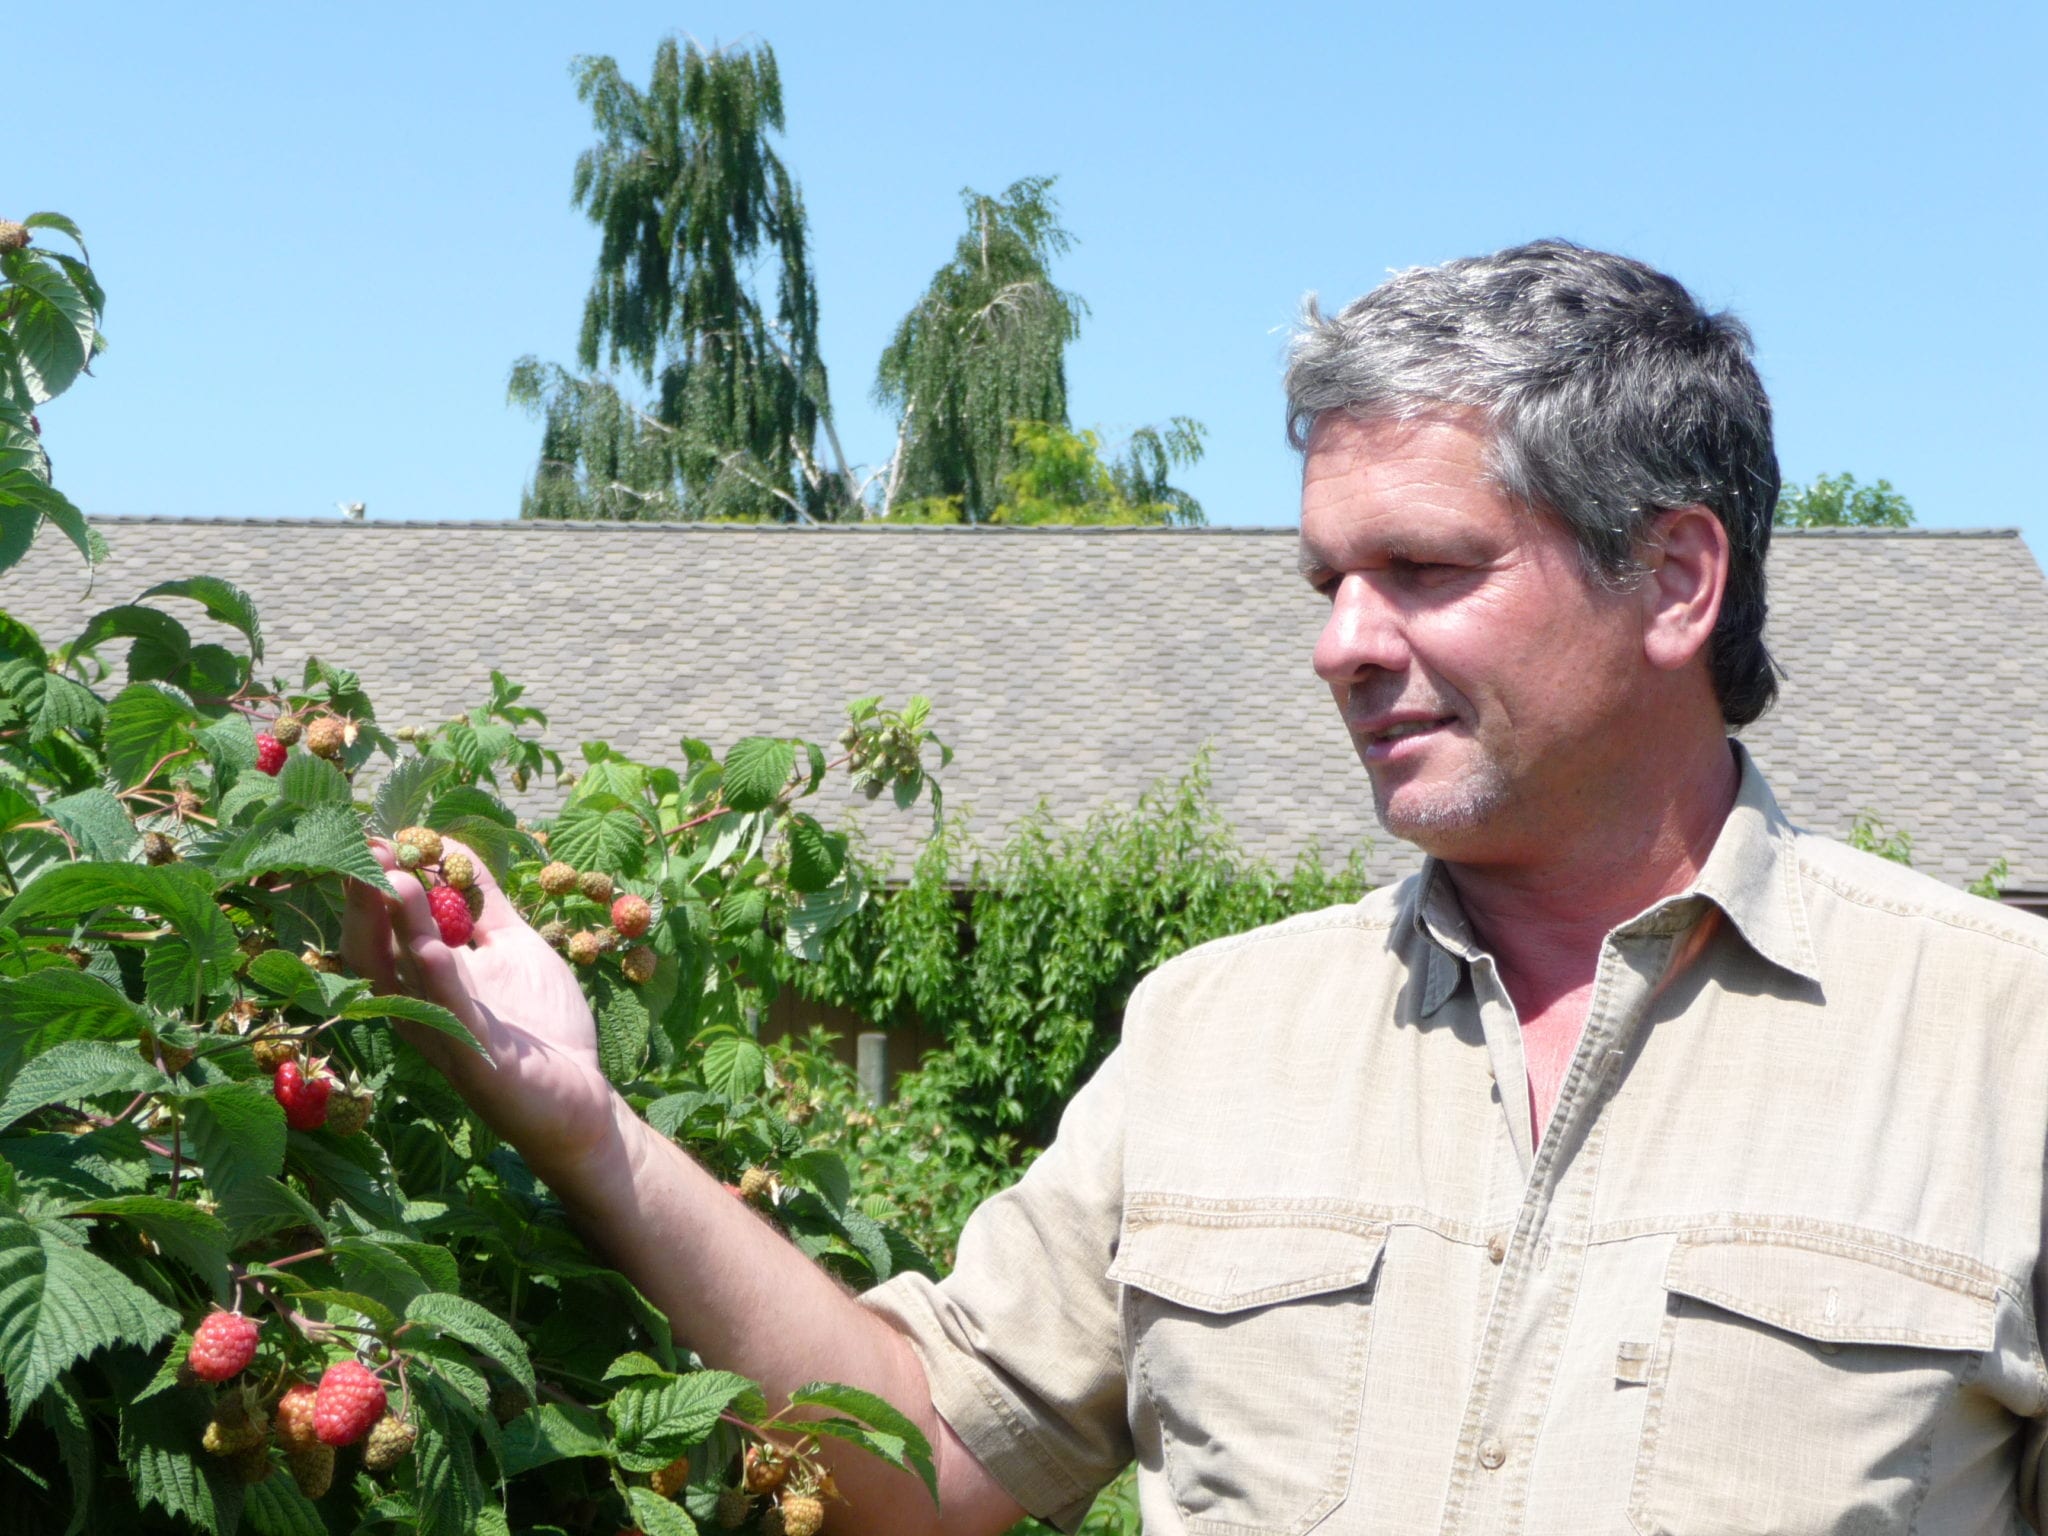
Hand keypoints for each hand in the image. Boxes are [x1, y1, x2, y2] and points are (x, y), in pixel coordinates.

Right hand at [341, 838, 620, 1176]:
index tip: (374, 838)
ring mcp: (445, 1034)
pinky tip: (432, 948)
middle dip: (366, 901)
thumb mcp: (512, 947)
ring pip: (405, 980)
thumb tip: (450, 848)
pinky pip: (450, 1017)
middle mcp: (421, 1007)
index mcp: (425, 982)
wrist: (580, 1097)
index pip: (382, 929)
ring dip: (400, 928)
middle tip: (367, 852)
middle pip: (373, 952)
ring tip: (396, 881)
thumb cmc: (541, 1025)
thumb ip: (483, 903)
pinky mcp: (475, 1060)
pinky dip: (439, 982)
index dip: (373, 885)